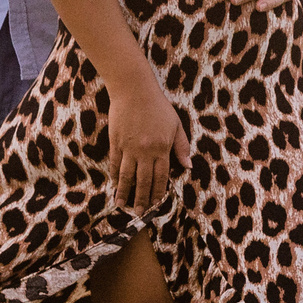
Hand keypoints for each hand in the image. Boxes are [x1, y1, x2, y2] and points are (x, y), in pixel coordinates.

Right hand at [107, 75, 190, 214]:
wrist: (134, 90)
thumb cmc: (158, 106)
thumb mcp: (176, 125)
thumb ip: (181, 146)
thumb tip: (188, 166)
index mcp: (162, 148)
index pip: (161, 177)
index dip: (158, 192)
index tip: (156, 204)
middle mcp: (145, 151)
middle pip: (143, 180)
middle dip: (142, 198)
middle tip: (139, 212)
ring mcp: (129, 148)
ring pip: (126, 175)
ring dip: (125, 192)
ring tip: (121, 205)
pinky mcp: (116, 142)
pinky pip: (114, 163)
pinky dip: (114, 176)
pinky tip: (114, 184)